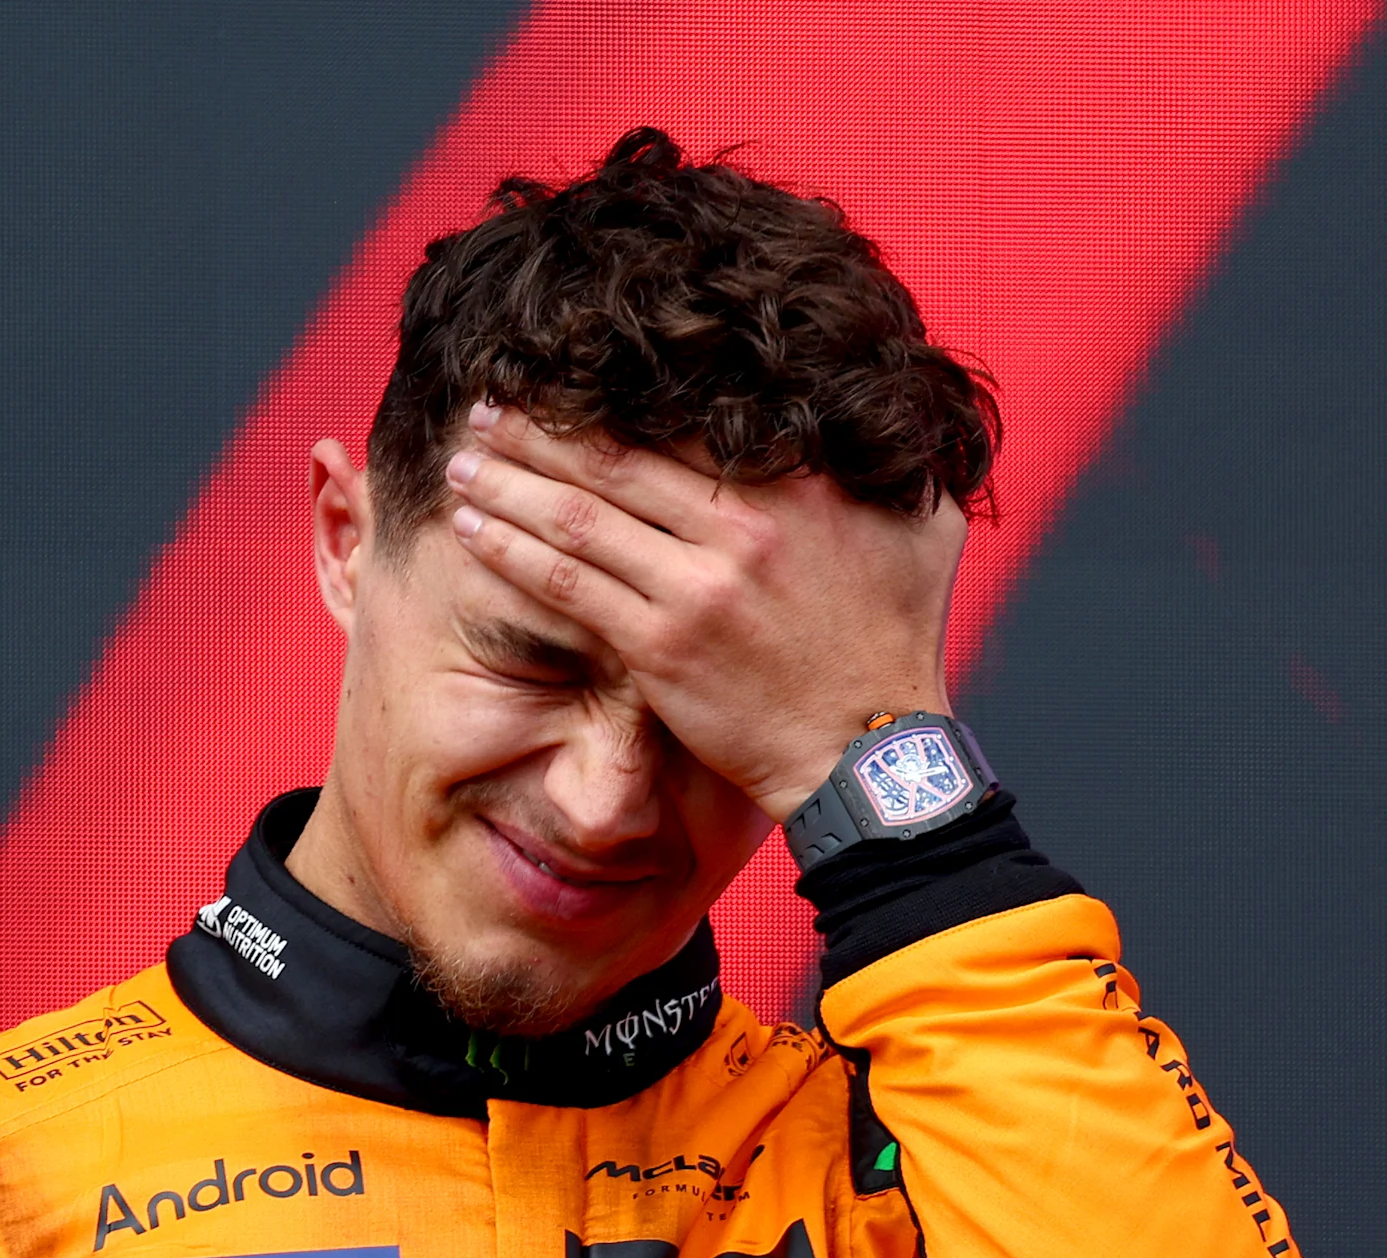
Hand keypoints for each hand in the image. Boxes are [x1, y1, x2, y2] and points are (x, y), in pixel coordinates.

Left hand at [443, 402, 965, 821]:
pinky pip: (568, 586)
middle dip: (536, 428)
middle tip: (485, 405)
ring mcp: (696, 587)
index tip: (558, 377)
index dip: (607, 395)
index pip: (679, 420)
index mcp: (797, 485)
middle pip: (612, 458)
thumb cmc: (898, 644)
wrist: (871, 751)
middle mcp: (739, 527)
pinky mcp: (661, 647)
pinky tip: (474, 529)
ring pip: (577, 517)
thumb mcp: (924, 531)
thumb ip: (903, 466)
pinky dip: (514, 552)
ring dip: (508, 484)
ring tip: (462, 460)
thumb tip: (896, 411)